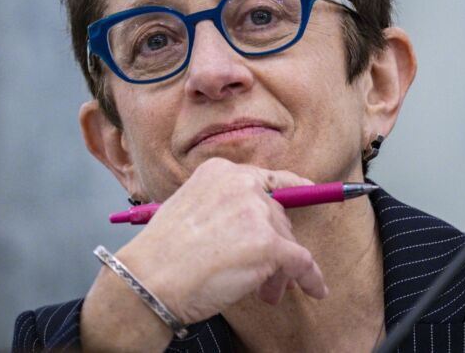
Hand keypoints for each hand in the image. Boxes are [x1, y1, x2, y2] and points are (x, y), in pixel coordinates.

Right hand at [116, 157, 328, 323]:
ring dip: (279, 268)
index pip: (267, 178)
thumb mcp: (190, 209)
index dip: (292, 185)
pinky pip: (302, 261)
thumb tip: (261, 226)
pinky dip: (311, 278)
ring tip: (264, 291)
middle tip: (264, 274)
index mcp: (221, 172)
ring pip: (286, 240)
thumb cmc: (162, 255)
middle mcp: (242, 185)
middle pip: (277, 215)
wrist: (150, 280)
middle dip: (274, 245)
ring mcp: (256, 213)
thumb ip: (225, 207)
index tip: (308, 188)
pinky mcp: (268, 243)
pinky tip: (315, 289)